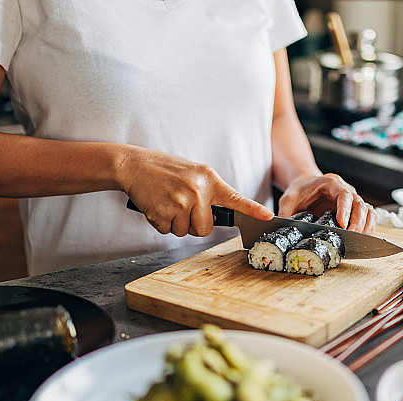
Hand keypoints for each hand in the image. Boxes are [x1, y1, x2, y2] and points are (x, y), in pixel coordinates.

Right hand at [120, 147, 272, 236]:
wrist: (134, 165)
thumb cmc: (165, 170)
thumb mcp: (194, 173)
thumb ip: (209, 191)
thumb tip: (218, 214)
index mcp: (208, 178)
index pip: (235, 197)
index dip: (253, 209)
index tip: (267, 216)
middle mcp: (197, 190)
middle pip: (206, 228)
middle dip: (194, 224)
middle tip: (182, 206)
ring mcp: (180, 202)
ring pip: (186, 232)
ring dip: (176, 223)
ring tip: (167, 202)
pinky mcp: (162, 213)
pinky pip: (168, 231)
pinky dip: (161, 223)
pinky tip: (157, 205)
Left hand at [277, 173, 375, 232]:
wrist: (306, 186)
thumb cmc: (300, 191)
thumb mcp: (288, 199)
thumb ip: (285, 212)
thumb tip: (282, 227)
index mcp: (332, 184)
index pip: (344, 195)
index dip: (345, 209)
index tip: (342, 224)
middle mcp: (346, 190)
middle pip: (360, 204)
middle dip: (358, 221)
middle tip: (350, 236)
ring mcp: (353, 200)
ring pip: (369, 211)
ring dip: (366, 225)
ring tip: (359, 239)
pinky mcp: (354, 211)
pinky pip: (369, 217)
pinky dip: (369, 227)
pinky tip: (363, 238)